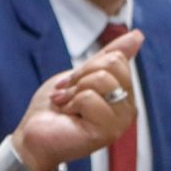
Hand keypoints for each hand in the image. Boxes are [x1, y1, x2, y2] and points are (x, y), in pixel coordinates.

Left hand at [8, 30, 142, 170]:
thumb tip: (138, 36)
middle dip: (80, 76)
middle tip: (67, 95)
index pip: (116, 58)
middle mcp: (127, 107)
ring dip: (74, 91)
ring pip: (102, 80)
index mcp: (123, 93)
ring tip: (67, 106)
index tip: (72, 84)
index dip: (86, 67)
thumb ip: (107, 58)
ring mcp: (120, 121)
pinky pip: (90, 97)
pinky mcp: (108, 131)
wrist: (32, 134)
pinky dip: (72, 103)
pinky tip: (69, 117)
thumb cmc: (52, 109)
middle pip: (112, 65)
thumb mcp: (79, 75)